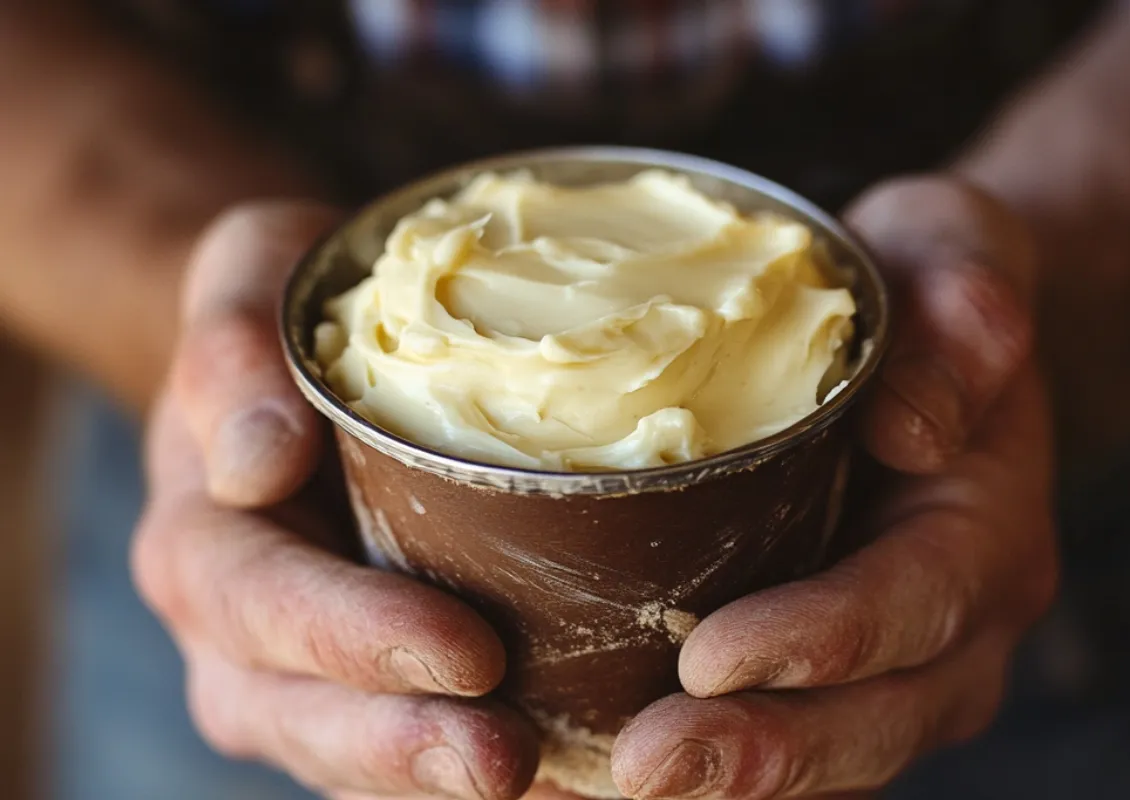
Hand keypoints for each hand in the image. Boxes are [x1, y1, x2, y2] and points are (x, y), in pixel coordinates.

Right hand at [131, 204, 540, 799]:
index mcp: (202, 532)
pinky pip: (391, 751)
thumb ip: (231, 347)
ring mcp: (289, 668)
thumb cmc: (285, 308)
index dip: (354, 636)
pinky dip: (453, 771)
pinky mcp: (354, 684)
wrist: (294, 359)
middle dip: (401, 743)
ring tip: (539, 784)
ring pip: (343, 755)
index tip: (467, 648)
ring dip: (433, 779)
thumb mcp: (248, 274)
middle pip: (296, 710)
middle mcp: (232, 623)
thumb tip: (254, 463)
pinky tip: (556, 775)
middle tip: (506, 760)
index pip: (262, 601)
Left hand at [609, 176, 1058, 797]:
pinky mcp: (841, 665)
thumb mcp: (953, 252)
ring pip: (837, 752)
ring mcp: (902, 657)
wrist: (935, 338)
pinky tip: (615, 763)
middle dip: (764, 751)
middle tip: (643, 767)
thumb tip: (918, 428)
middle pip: (876, 715)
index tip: (707, 660)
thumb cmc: (926, 286)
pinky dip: (726, 765)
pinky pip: (799, 740)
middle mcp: (955, 619)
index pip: (913, 603)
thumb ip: (963, 309)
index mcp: (985, 527)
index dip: (820, 641)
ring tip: (618, 783)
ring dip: (736, 778)